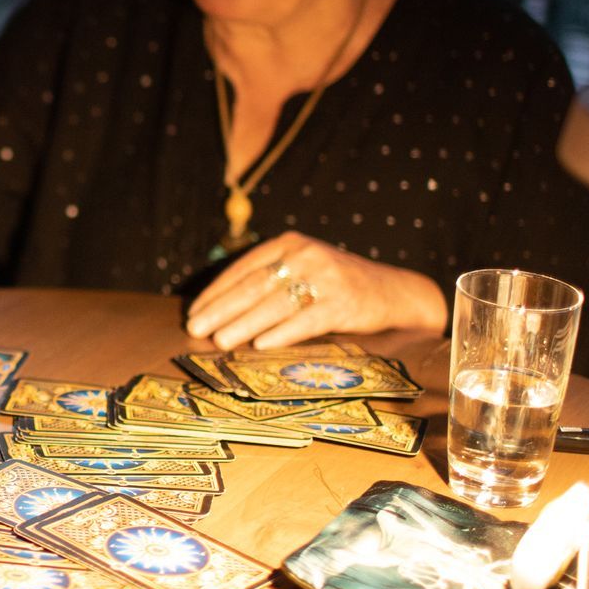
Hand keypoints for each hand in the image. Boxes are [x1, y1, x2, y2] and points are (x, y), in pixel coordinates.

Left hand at [183, 231, 445, 349]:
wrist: (394, 292)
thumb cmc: (337, 284)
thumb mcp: (304, 268)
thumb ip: (270, 279)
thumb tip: (220, 310)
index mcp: (289, 243)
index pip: (243, 268)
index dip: (216, 292)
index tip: (194, 311)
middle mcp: (305, 255)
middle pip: (254, 286)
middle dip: (221, 310)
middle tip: (196, 328)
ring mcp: (326, 277)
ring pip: (274, 304)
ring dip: (242, 324)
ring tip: (219, 341)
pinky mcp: (343, 303)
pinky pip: (305, 321)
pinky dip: (281, 333)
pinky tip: (259, 344)